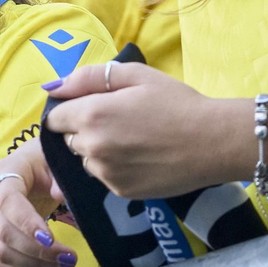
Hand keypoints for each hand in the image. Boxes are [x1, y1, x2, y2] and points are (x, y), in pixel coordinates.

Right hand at [0, 141, 76, 266]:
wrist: (32, 164)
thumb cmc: (46, 160)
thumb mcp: (56, 160)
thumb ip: (59, 176)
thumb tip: (59, 195)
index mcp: (4, 171)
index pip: (8, 200)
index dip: (27, 222)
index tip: (51, 239)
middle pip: (4, 231)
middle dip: (37, 250)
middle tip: (69, 257)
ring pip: (1, 251)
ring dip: (33, 264)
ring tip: (63, 262)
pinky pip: (0, 261)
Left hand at [43, 61, 248, 198]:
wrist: (213, 142)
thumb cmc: (177, 102)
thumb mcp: (135, 75)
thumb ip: (89, 77)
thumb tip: (54, 86)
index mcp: (91, 115)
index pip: (54, 118)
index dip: (71, 110)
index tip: (93, 106)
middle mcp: (92, 147)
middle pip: (69, 139)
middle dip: (85, 129)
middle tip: (120, 120)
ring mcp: (106, 173)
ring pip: (87, 159)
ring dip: (98, 150)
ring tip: (133, 139)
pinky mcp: (121, 191)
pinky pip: (105, 176)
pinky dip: (115, 167)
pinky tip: (141, 157)